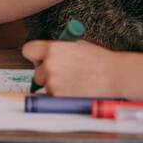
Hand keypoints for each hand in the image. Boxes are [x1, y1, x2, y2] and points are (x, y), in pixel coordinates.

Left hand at [22, 39, 142, 97]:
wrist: (114, 75)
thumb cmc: (98, 60)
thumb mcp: (76, 46)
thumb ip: (58, 50)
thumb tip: (46, 55)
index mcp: (53, 48)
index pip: (28, 50)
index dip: (34, 56)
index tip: (40, 59)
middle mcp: (49, 65)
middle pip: (36, 72)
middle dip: (47, 74)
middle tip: (63, 74)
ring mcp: (53, 82)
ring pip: (46, 86)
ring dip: (55, 85)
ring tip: (75, 81)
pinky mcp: (58, 96)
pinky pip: (54, 96)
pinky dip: (62, 95)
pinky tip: (76, 89)